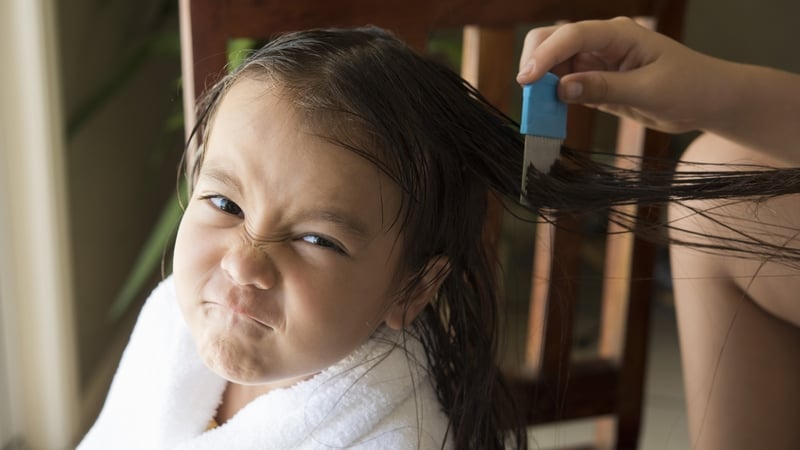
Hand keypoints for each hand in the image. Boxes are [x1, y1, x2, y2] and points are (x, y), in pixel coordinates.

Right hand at [516, 17, 728, 133]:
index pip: (572, 36)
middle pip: (553, 40)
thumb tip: (562, 88)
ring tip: (538, 111)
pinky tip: (550, 113)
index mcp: (619, 33)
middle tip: (528, 96)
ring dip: (541, 85)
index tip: (527, 80)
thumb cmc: (689, 87)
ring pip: (553, 65)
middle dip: (535, 63)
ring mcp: (596, 61)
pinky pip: (564, 86)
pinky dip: (552, 99)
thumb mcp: (648, 91)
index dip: (545, 55)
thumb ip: (604, 88)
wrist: (708, 100)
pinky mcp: (595, 81)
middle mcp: (602, 42)